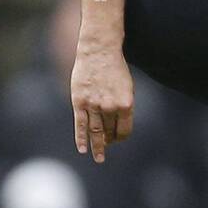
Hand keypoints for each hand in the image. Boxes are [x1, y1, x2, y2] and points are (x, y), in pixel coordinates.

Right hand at [71, 45, 134, 162]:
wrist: (99, 50)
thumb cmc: (115, 68)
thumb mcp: (127, 87)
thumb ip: (123, 107)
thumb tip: (118, 125)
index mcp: (126, 104)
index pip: (124, 130)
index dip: (121, 137)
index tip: (117, 140)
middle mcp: (110, 107)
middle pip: (110, 132)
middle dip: (109, 141)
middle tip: (107, 147)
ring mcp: (94, 105)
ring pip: (96, 131)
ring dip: (97, 146)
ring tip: (99, 158)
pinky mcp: (79, 102)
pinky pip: (80, 125)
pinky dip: (81, 139)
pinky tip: (83, 150)